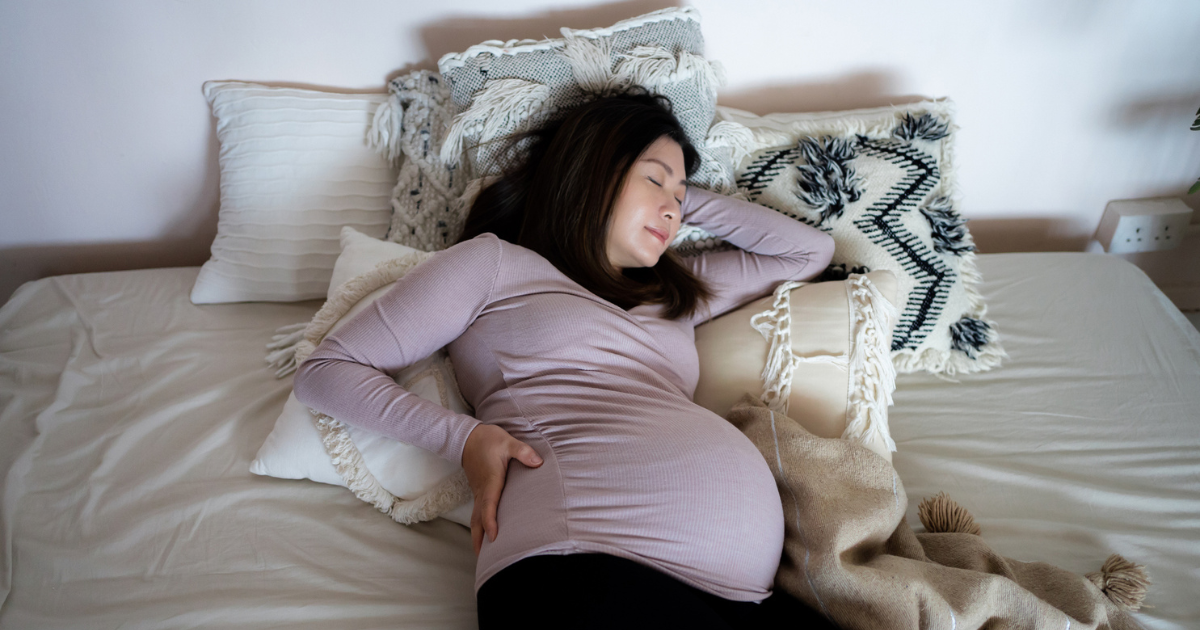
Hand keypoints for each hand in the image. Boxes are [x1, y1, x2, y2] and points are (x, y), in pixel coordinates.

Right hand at [461, 423, 542, 555]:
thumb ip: (522, 452)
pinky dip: (479, 526)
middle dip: (479, 539)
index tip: (494, 538)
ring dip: (478, 535)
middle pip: (477, 520)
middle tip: (483, 559)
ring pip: (475, 518)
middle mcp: (482, 491)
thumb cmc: (488, 440)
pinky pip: (477, 512)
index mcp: (490, 482)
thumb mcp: (507, 442)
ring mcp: (478, 492)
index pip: (488, 506)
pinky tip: (484, 534)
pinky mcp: (479, 491)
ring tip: (482, 554)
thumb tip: (538, 462)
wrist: (468, 437)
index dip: (490, 523)